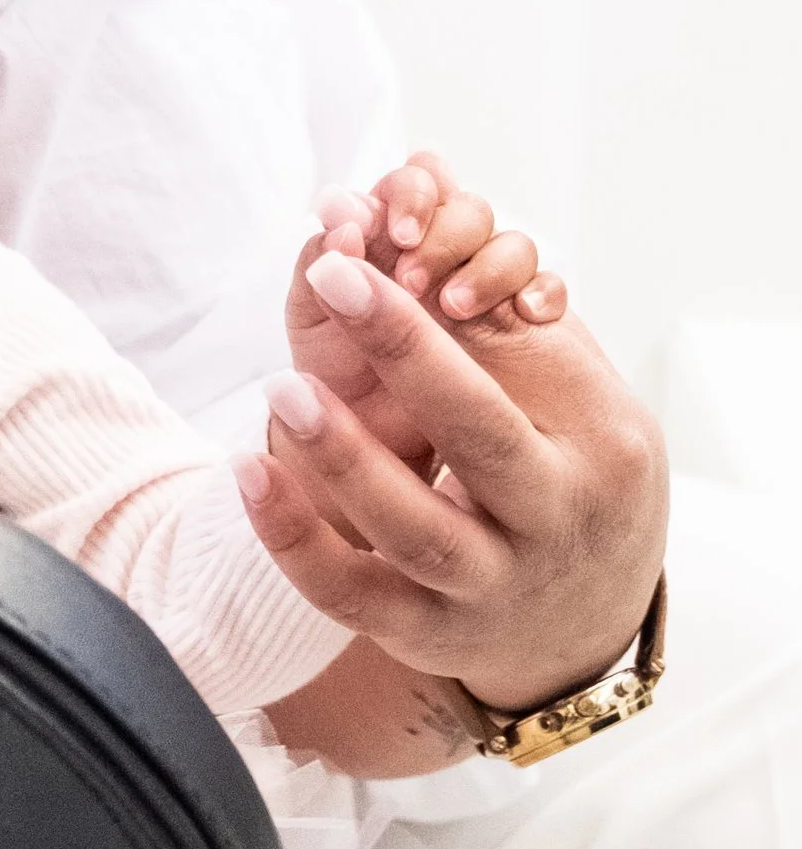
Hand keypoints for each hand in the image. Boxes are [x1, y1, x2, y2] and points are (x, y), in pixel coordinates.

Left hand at [241, 225, 665, 714]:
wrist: (587, 618)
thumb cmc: (567, 468)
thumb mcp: (571, 397)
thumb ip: (505, 323)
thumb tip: (424, 213)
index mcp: (600, 447)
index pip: (519, 370)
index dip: (431, 319)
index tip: (351, 261)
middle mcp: (552, 522)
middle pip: (481, 440)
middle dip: (407, 355)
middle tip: (330, 279)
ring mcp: (490, 589)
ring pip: (414, 531)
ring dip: (343, 455)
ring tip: (280, 386)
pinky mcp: (426, 635)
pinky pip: (350, 596)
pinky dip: (293, 539)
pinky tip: (248, 472)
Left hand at [285, 153, 561, 467]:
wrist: (365, 453)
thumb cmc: (334, 377)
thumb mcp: (314, 317)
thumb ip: (325, 259)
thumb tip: (340, 207)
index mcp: (391, 236)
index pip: (417, 182)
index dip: (412, 192)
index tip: (395, 232)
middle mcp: (442, 254)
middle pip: (469, 209)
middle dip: (447, 232)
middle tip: (413, 280)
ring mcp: (485, 287)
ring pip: (513, 245)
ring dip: (490, 265)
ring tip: (457, 306)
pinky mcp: (525, 327)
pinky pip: (549, 292)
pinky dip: (543, 291)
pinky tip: (526, 312)